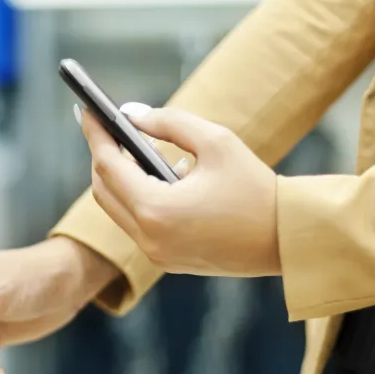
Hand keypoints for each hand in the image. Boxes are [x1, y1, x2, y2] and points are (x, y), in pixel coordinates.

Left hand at [80, 103, 280, 276]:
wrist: (288, 239)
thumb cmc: (256, 187)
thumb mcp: (215, 140)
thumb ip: (167, 122)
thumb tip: (129, 115)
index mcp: (156, 210)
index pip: (108, 166)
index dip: (96, 135)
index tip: (86, 111)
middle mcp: (149, 238)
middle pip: (104, 191)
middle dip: (102, 156)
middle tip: (105, 128)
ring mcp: (157, 255)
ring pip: (118, 210)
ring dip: (120, 178)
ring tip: (130, 147)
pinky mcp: (168, 261)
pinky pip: (138, 225)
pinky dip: (138, 198)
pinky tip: (155, 175)